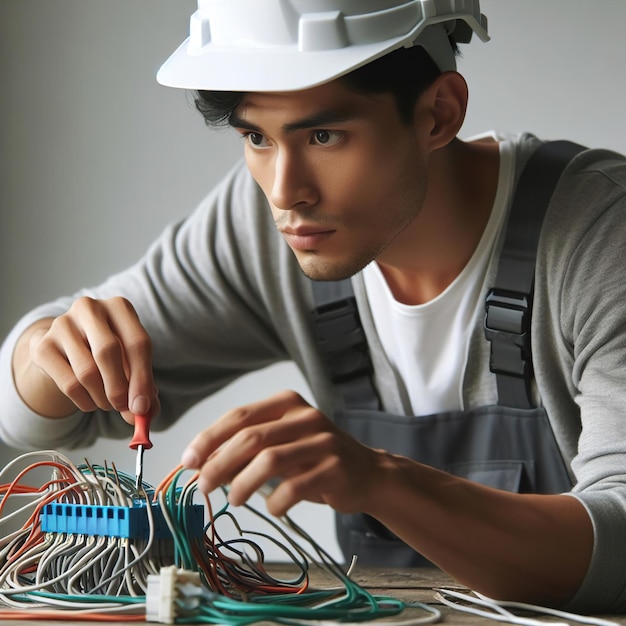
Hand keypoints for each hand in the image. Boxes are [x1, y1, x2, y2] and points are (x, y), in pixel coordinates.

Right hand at [17, 296, 158, 422]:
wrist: (67, 346)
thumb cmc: (109, 354)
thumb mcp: (130, 363)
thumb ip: (143, 387)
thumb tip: (146, 413)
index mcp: (119, 307)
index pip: (138, 343)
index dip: (142, 378)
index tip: (143, 407)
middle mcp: (90, 308)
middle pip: (108, 351)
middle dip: (119, 388)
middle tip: (124, 409)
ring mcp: (62, 324)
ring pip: (87, 371)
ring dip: (102, 398)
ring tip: (109, 404)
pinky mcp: (43, 345)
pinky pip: (68, 383)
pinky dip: (84, 400)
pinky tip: (91, 402)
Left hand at [181, 390, 385, 516]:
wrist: (367, 472)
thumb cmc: (314, 458)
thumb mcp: (281, 444)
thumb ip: (245, 449)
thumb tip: (199, 465)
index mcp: (287, 403)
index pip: (239, 416)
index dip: (209, 438)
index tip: (188, 461)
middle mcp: (305, 416)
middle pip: (250, 437)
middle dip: (219, 464)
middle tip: (202, 485)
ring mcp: (323, 440)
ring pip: (270, 460)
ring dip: (243, 484)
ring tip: (233, 499)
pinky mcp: (335, 467)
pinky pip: (295, 486)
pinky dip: (276, 502)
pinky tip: (273, 507)